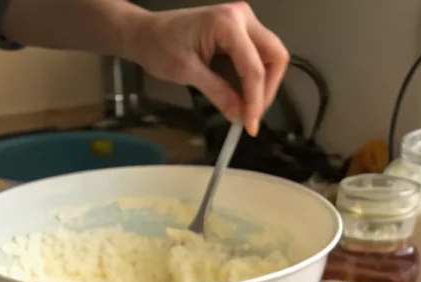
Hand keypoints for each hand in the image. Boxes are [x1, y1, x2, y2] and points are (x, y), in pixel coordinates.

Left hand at [125, 2, 288, 135]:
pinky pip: (258, 56)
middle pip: (275, 56)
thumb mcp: (187, 73)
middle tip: (252, 117)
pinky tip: (244, 96)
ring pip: (271, 56)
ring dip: (263, 85)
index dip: (255, 100)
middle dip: (267, 90)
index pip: (253, 67)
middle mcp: (241, 17)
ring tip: (248, 109)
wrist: (145, 33)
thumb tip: (238, 114)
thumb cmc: (159, 44)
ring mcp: (242, 22)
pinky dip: (255, 78)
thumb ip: (218, 93)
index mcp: (227, 23)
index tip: (250, 125)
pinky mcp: (239, 32)